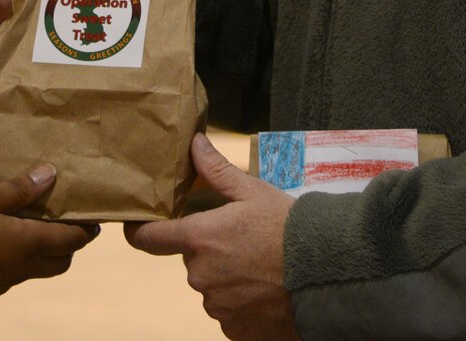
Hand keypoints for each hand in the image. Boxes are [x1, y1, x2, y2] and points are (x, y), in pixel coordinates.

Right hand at [0, 165, 97, 317]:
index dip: (86, 229)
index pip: (72, 240)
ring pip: (36, 271)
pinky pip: (13, 276)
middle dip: (70, 245)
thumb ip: (17, 189)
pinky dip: (19, 261)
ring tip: (33, 228)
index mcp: (26, 244)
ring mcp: (1, 284)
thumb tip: (51, 175)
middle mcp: (20, 268)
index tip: (93, 217)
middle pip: (61, 263)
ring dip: (44, 253)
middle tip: (65, 222)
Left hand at [128, 135, 298, 340]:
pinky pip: (229, 313)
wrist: (326, 276)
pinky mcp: (234, 330)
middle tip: (243, 242)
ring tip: (261, 268)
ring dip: (228, 278)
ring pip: (212, 288)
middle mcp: (201, 276)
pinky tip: (266, 291)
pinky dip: (243, 303)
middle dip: (211, 251)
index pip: (149, 239)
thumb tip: (194, 144)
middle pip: (192, 261)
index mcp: (199, 239)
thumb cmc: (289, 229)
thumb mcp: (254, 193)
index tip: (139, 227)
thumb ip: (217, 172)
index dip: (140, 232)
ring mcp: (217, 306)